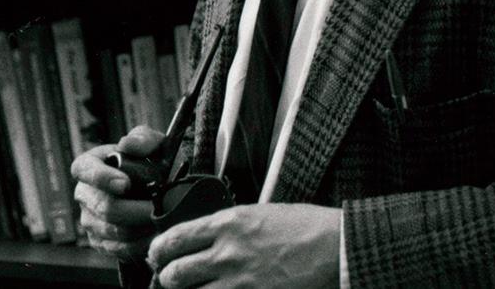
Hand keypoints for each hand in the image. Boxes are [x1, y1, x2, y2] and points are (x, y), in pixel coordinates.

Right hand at [71, 126, 165, 259]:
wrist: (158, 188)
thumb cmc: (150, 161)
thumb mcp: (152, 144)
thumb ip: (142, 139)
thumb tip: (127, 145)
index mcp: (90, 165)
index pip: (84, 170)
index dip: (102, 178)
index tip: (126, 184)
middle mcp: (85, 194)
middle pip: (104, 207)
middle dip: (134, 210)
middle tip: (158, 209)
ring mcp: (90, 220)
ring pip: (113, 230)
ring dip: (140, 228)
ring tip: (162, 221)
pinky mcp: (101, 242)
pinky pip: (118, 248)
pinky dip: (140, 244)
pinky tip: (156, 235)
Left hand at [148, 203, 340, 288]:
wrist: (336, 247)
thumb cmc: (307, 228)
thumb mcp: (262, 213)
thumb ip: (231, 226)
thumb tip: (208, 237)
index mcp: (230, 222)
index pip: (176, 237)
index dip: (159, 250)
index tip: (158, 255)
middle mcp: (227, 251)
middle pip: (174, 272)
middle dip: (166, 278)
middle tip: (168, 278)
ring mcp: (237, 281)